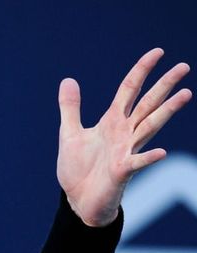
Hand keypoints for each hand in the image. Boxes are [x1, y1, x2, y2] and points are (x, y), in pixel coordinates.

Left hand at [56, 48, 190, 226]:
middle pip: (148, 103)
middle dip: (164, 85)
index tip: (158, 52)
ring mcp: (126, 151)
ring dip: (167, 111)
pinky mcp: (122, 171)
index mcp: (112, 122)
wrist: (77, 200)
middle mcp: (124, 133)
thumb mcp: (69, 133)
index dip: (142, 70)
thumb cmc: (78, 168)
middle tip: (184, 66)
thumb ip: (70, 107)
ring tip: (186, 94)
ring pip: (150, 126)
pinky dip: (148, 157)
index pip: (130, 89)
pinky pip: (137, 163)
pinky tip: (161, 151)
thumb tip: (68, 80)